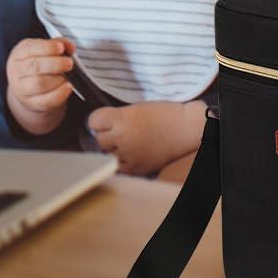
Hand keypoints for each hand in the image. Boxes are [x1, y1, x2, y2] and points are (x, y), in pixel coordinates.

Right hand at [6, 37, 76, 119]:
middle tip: (69, 63)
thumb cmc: (38, 64)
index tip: (61, 48)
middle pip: (34, 66)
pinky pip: (45, 101)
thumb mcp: (44, 49)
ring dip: (57, 79)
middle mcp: (18, 71)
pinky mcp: (31, 103)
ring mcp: (22, 89)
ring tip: (67, 76)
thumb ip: (58, 44)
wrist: (28, 88)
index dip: (47, 47)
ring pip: (39, 84)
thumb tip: (70, 47)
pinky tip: (68, 87)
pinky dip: (60, 94)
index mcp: (20, 53)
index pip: (30, 48)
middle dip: (55, 64)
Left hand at [87, 100, 205, 175]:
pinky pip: (118, 168)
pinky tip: (131, 154)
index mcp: (123, 119)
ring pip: (107, 154)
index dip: (98, 120)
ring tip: (128, 143)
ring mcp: (129, 155)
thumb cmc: (163, 115)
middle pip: (99, 139)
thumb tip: (100, 127)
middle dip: (107, 135)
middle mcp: (123, 138)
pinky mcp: (136, 169)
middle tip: (119, 132)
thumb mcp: (136, 108)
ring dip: (113, 149)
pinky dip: (122, 162)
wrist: (185, 129)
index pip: (93, 121)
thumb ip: (117, 117)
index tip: (104, 120)